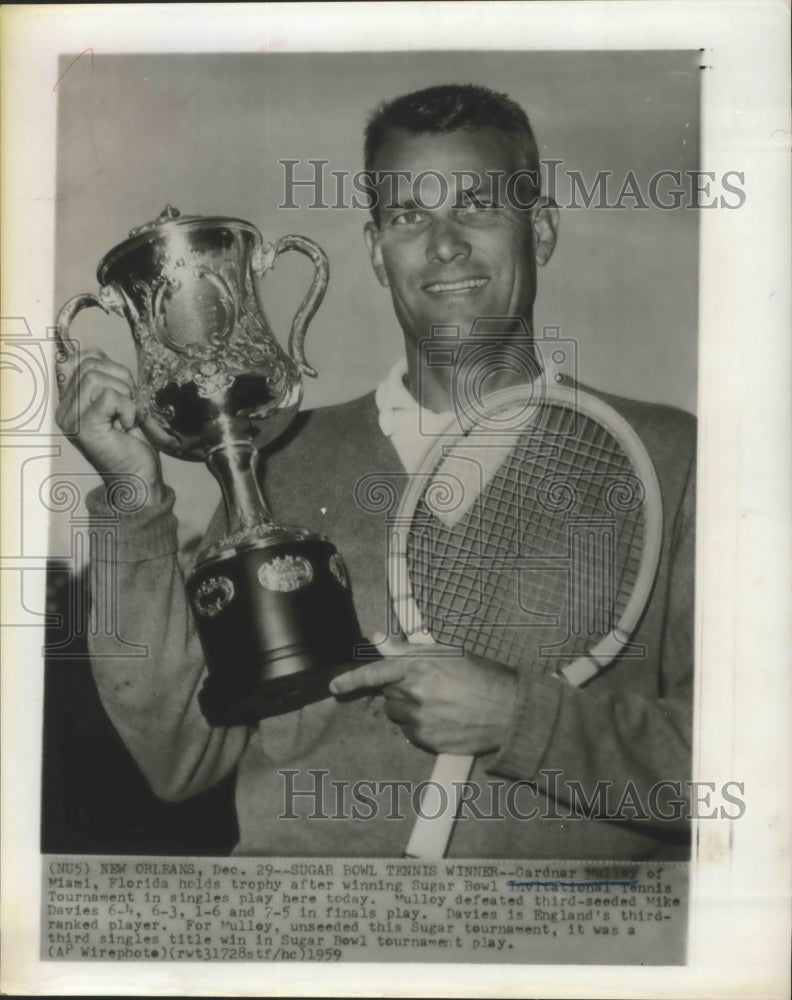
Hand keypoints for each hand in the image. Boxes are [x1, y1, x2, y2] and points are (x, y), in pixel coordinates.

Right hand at [55, 346, 165, 505]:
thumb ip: (104, 381)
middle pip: (89, 365)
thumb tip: (98, 354)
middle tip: (130, 403)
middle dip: (121, 378)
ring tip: (129, 414)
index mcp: (69, 402)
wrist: (138, 479)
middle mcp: (64, 410)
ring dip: (125, 393)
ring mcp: (71, 420)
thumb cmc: (132, 444)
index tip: (121, 386)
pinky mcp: (85, 427)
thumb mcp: (117, 403)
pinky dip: (128, 407)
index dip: (105, 362)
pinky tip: (129, 425)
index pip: (78, 360)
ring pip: (96, 378)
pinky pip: (109, 396)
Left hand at [329, 636, 516, 754]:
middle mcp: (413, 694)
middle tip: (428, 685)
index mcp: (416, 667)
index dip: (351, 680)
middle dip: (400, 689)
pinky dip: (420, 726)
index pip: (373, 675)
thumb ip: (406, 648)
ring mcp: (419, 720)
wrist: (507, 710)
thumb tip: (379, 637)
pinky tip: (442, 718)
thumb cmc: (480, 675)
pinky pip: (410, 732)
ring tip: (438, 703)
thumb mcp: (445, 653)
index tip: (335, 686)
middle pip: (388, 694)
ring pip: (397, 714)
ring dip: (408, 708)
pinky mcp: (426, 740)